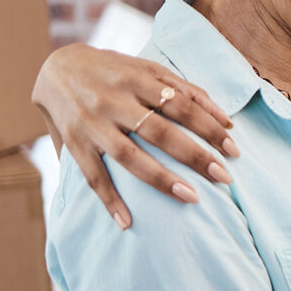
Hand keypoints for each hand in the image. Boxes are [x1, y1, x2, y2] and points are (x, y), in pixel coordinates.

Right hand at [32, 44, 237, 229]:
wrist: (56, 67)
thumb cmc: (114, 70)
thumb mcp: (148, 68)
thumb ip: (187, 90)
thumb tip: (226, 121)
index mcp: (137, 79)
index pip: (182, 105)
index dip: (210, 127)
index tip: (234, 150)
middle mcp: (113, 101)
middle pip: (160, 132)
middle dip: (195, 156)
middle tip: (224, 177)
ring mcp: (92, 123)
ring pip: (129, 155)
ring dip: (161, 179)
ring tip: (192, 198)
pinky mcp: (74, 142)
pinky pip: (93, 176)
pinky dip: (109, 200)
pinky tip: (127, 222)